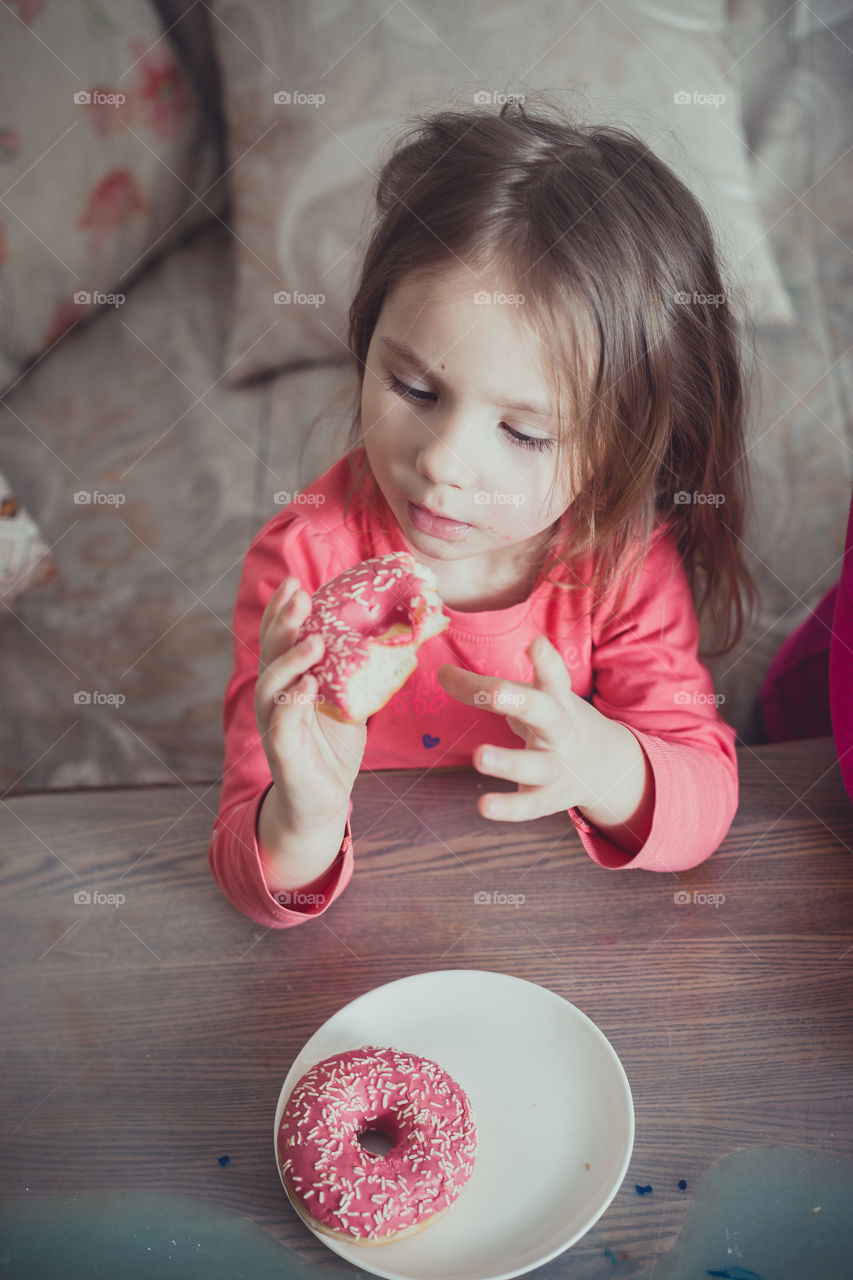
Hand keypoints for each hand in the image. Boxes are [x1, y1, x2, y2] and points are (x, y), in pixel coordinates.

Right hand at [254, 575, 366, 834]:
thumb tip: (392, 635)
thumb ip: (355, 673)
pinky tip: (307, 686)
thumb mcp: (348, 702)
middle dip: (283, 623)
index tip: (294, 582)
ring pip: (272, 685)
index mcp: (287, 681)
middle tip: (300, 596)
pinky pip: (282, 723)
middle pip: (271, 653)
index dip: (282, 611)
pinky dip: (292, 703)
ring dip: (290, 660)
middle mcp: (275, 698)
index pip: (279, 639)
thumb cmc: (332, 748)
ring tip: (313, 641)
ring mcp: (275, 724)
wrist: (321, 802)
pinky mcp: (283, 752)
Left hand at [437, 635, 653, 847]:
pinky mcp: (550, 798)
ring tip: (479, 757)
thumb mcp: (526, 699)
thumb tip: (440, 673)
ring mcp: (559, 766)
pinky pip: (531, 805)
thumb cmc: (551, 720)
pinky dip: (509, 807)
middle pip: (547, 715)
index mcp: (558, 700)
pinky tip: (484, 806)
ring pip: (539, 765)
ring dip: (510, 762)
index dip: (546, 662)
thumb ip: (482, 689)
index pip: (554, 678)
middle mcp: (562, 731)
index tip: (535, 644)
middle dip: (523, 703)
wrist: (602, 765)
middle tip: (496, 693)